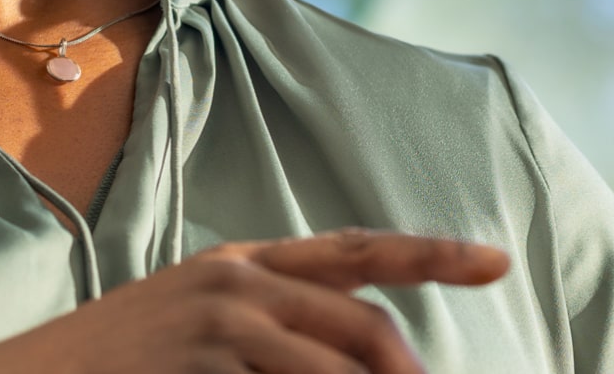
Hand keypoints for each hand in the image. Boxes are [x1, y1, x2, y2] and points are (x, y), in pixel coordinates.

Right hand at [0, 229, 509, 373]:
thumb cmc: (119, 370)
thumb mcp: (200, 334)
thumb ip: (270, 333)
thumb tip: (356, 351)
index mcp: (243, 264)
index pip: (356, 252)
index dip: (432, 255)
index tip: (494, 260)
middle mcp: (237, 276)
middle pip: (362, 319)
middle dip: (405, 367)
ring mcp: (219, 314)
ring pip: (337, 357)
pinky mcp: (202, 351)